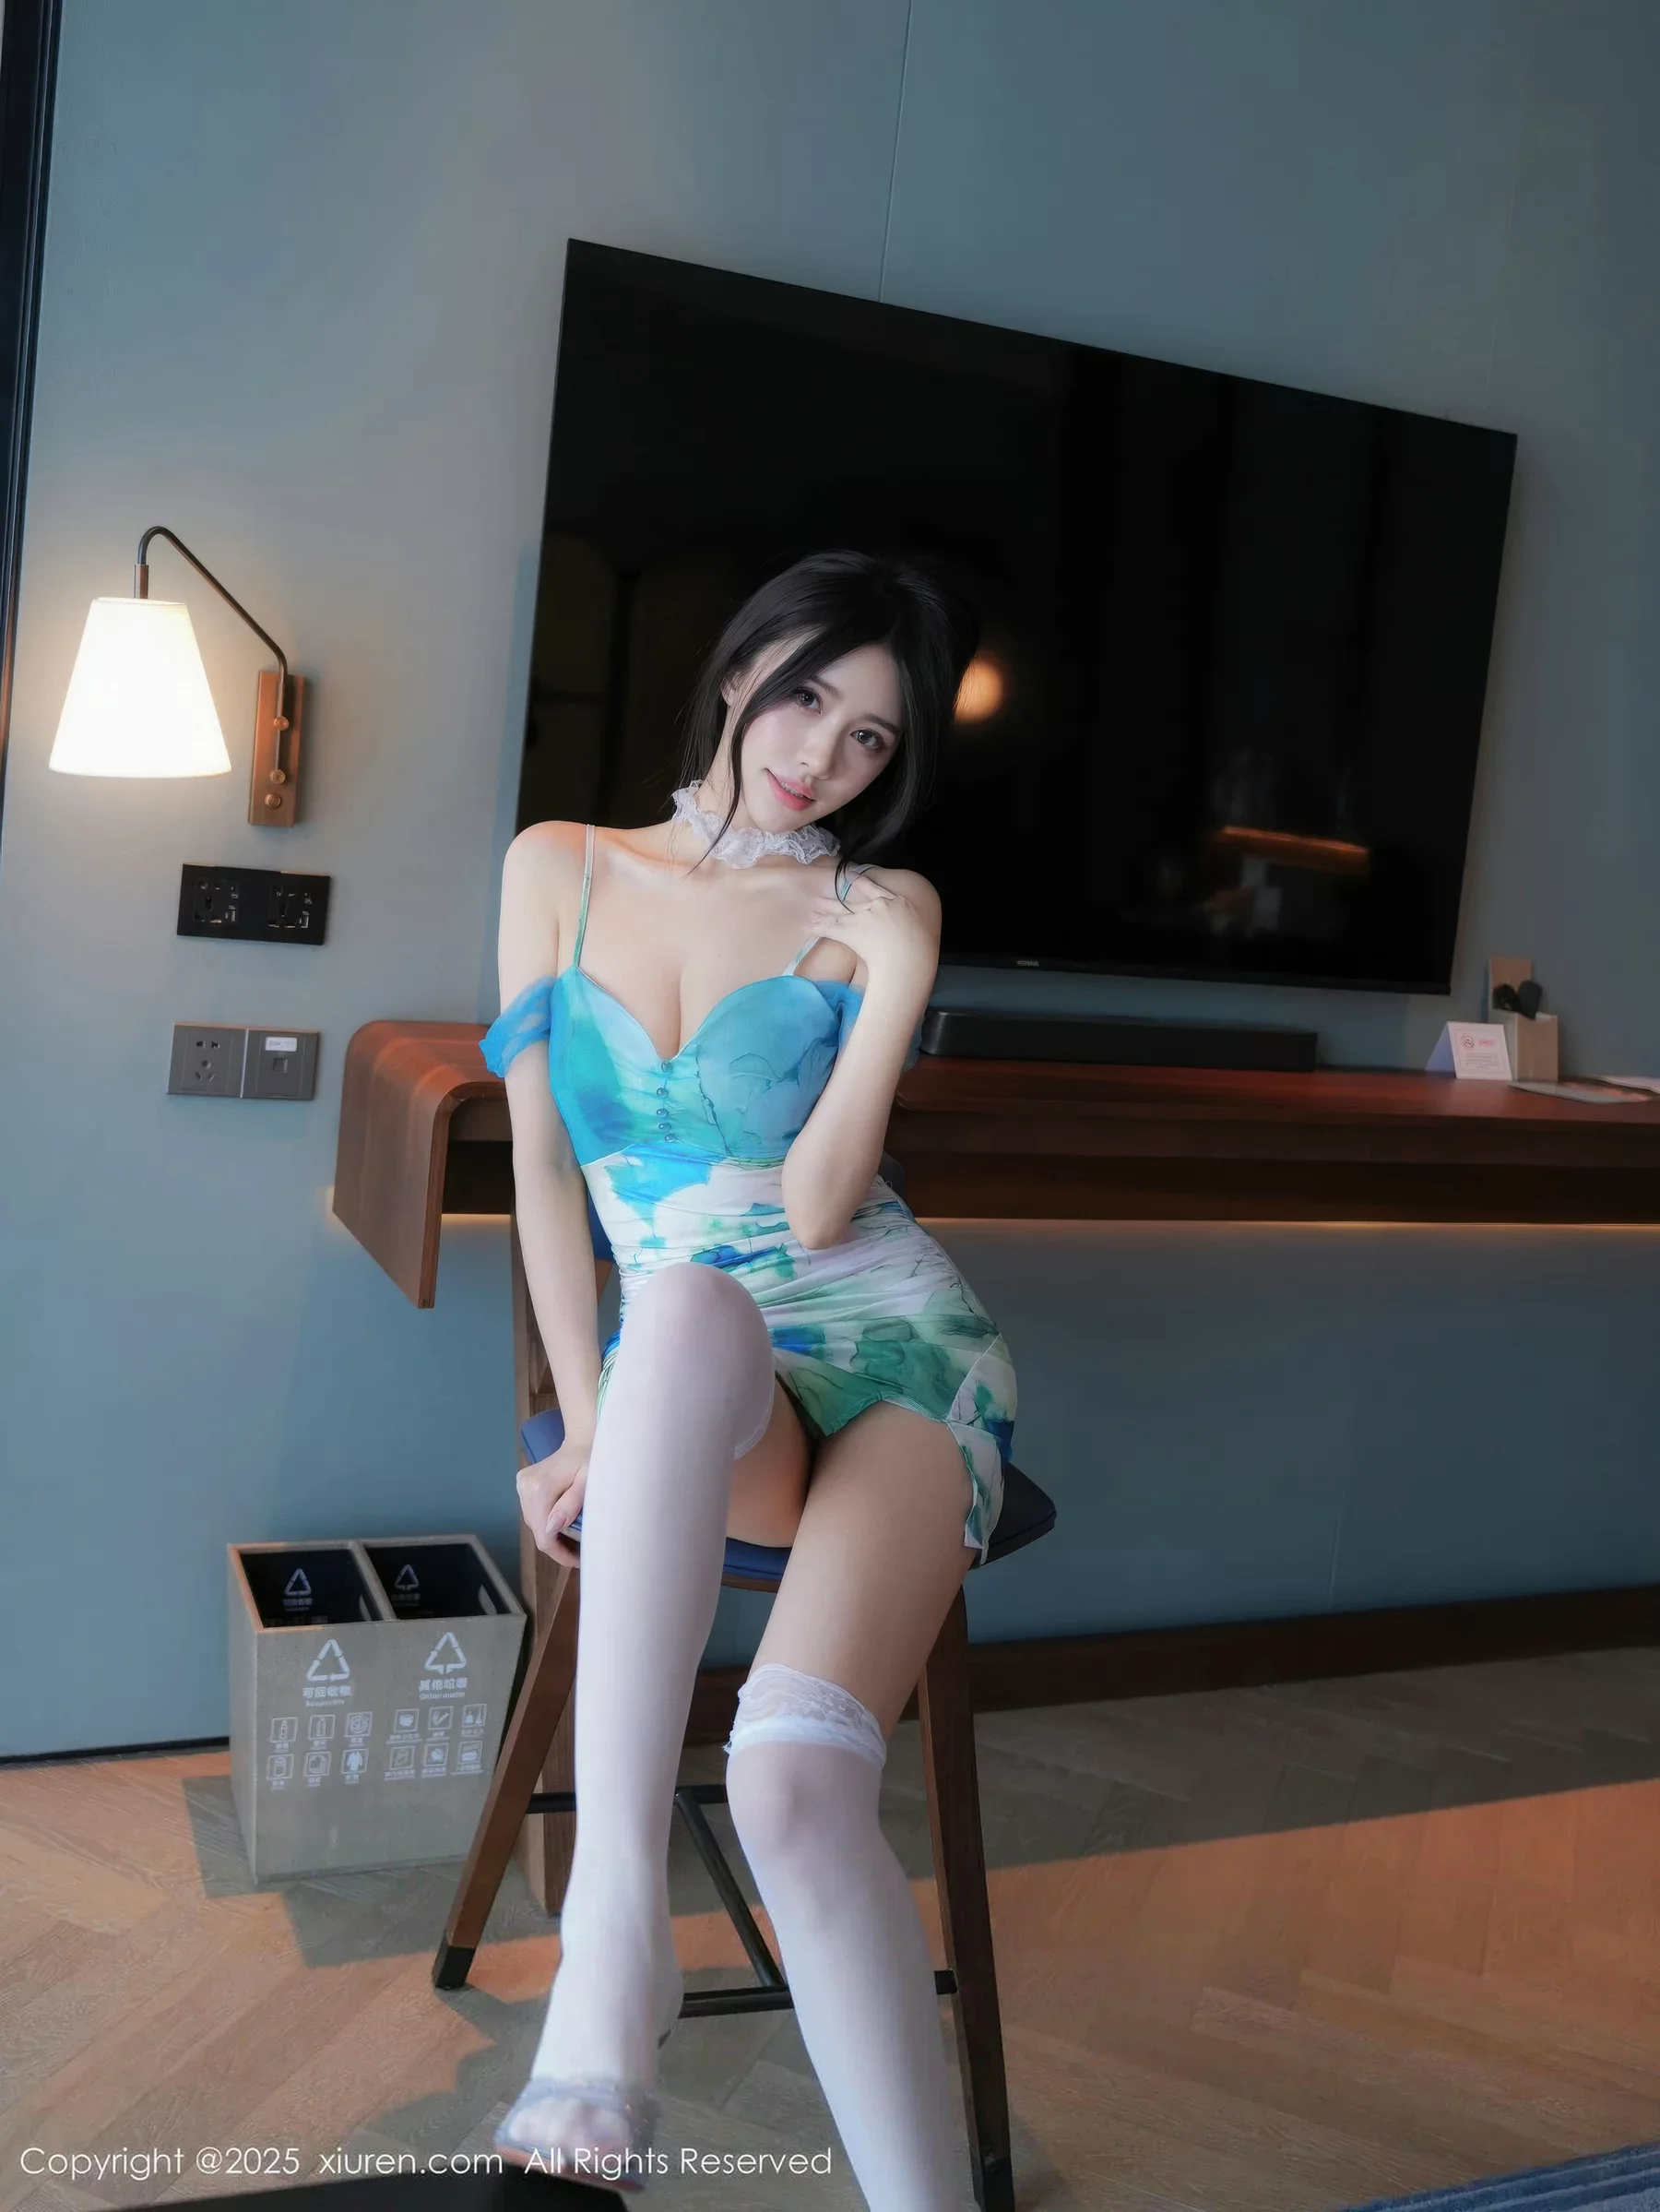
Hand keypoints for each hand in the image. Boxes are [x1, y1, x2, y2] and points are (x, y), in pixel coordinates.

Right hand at [516, 1436, 589, 1566]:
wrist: (581, 1440)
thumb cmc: (591, 1460)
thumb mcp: (589, 1483)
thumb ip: (571, 1505)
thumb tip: (553, 1529)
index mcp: (540, 1488)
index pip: (543, 1534)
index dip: (559, 1553)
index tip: (577, 1560)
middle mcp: (525, 1487)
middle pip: (537, 1530)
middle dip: (557, 1544)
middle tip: (578, 1551)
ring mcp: (521, 1485)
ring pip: (534, 1523)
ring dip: (551, 1533)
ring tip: (571, 1538)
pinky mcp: (522, 1484)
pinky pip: (532, 1512)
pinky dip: (545, 1520)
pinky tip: (560, 1521)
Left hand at [803, 867, 936, 988]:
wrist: (908, 955)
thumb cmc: (919, 946)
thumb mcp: (919, 926)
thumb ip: (907, 921)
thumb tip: (903, 928)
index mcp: (894, 902)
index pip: (873, 888)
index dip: (860, 881)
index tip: (849, 874)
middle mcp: (875, 906)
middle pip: (850, 900)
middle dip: (836, 897)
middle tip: (821, 893)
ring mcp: (861, 918)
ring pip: (838, 913)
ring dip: (824, 910)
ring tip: (812, 907)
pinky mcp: (850, 932)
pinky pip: (830, 928)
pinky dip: (819, 927)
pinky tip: (811, 925)